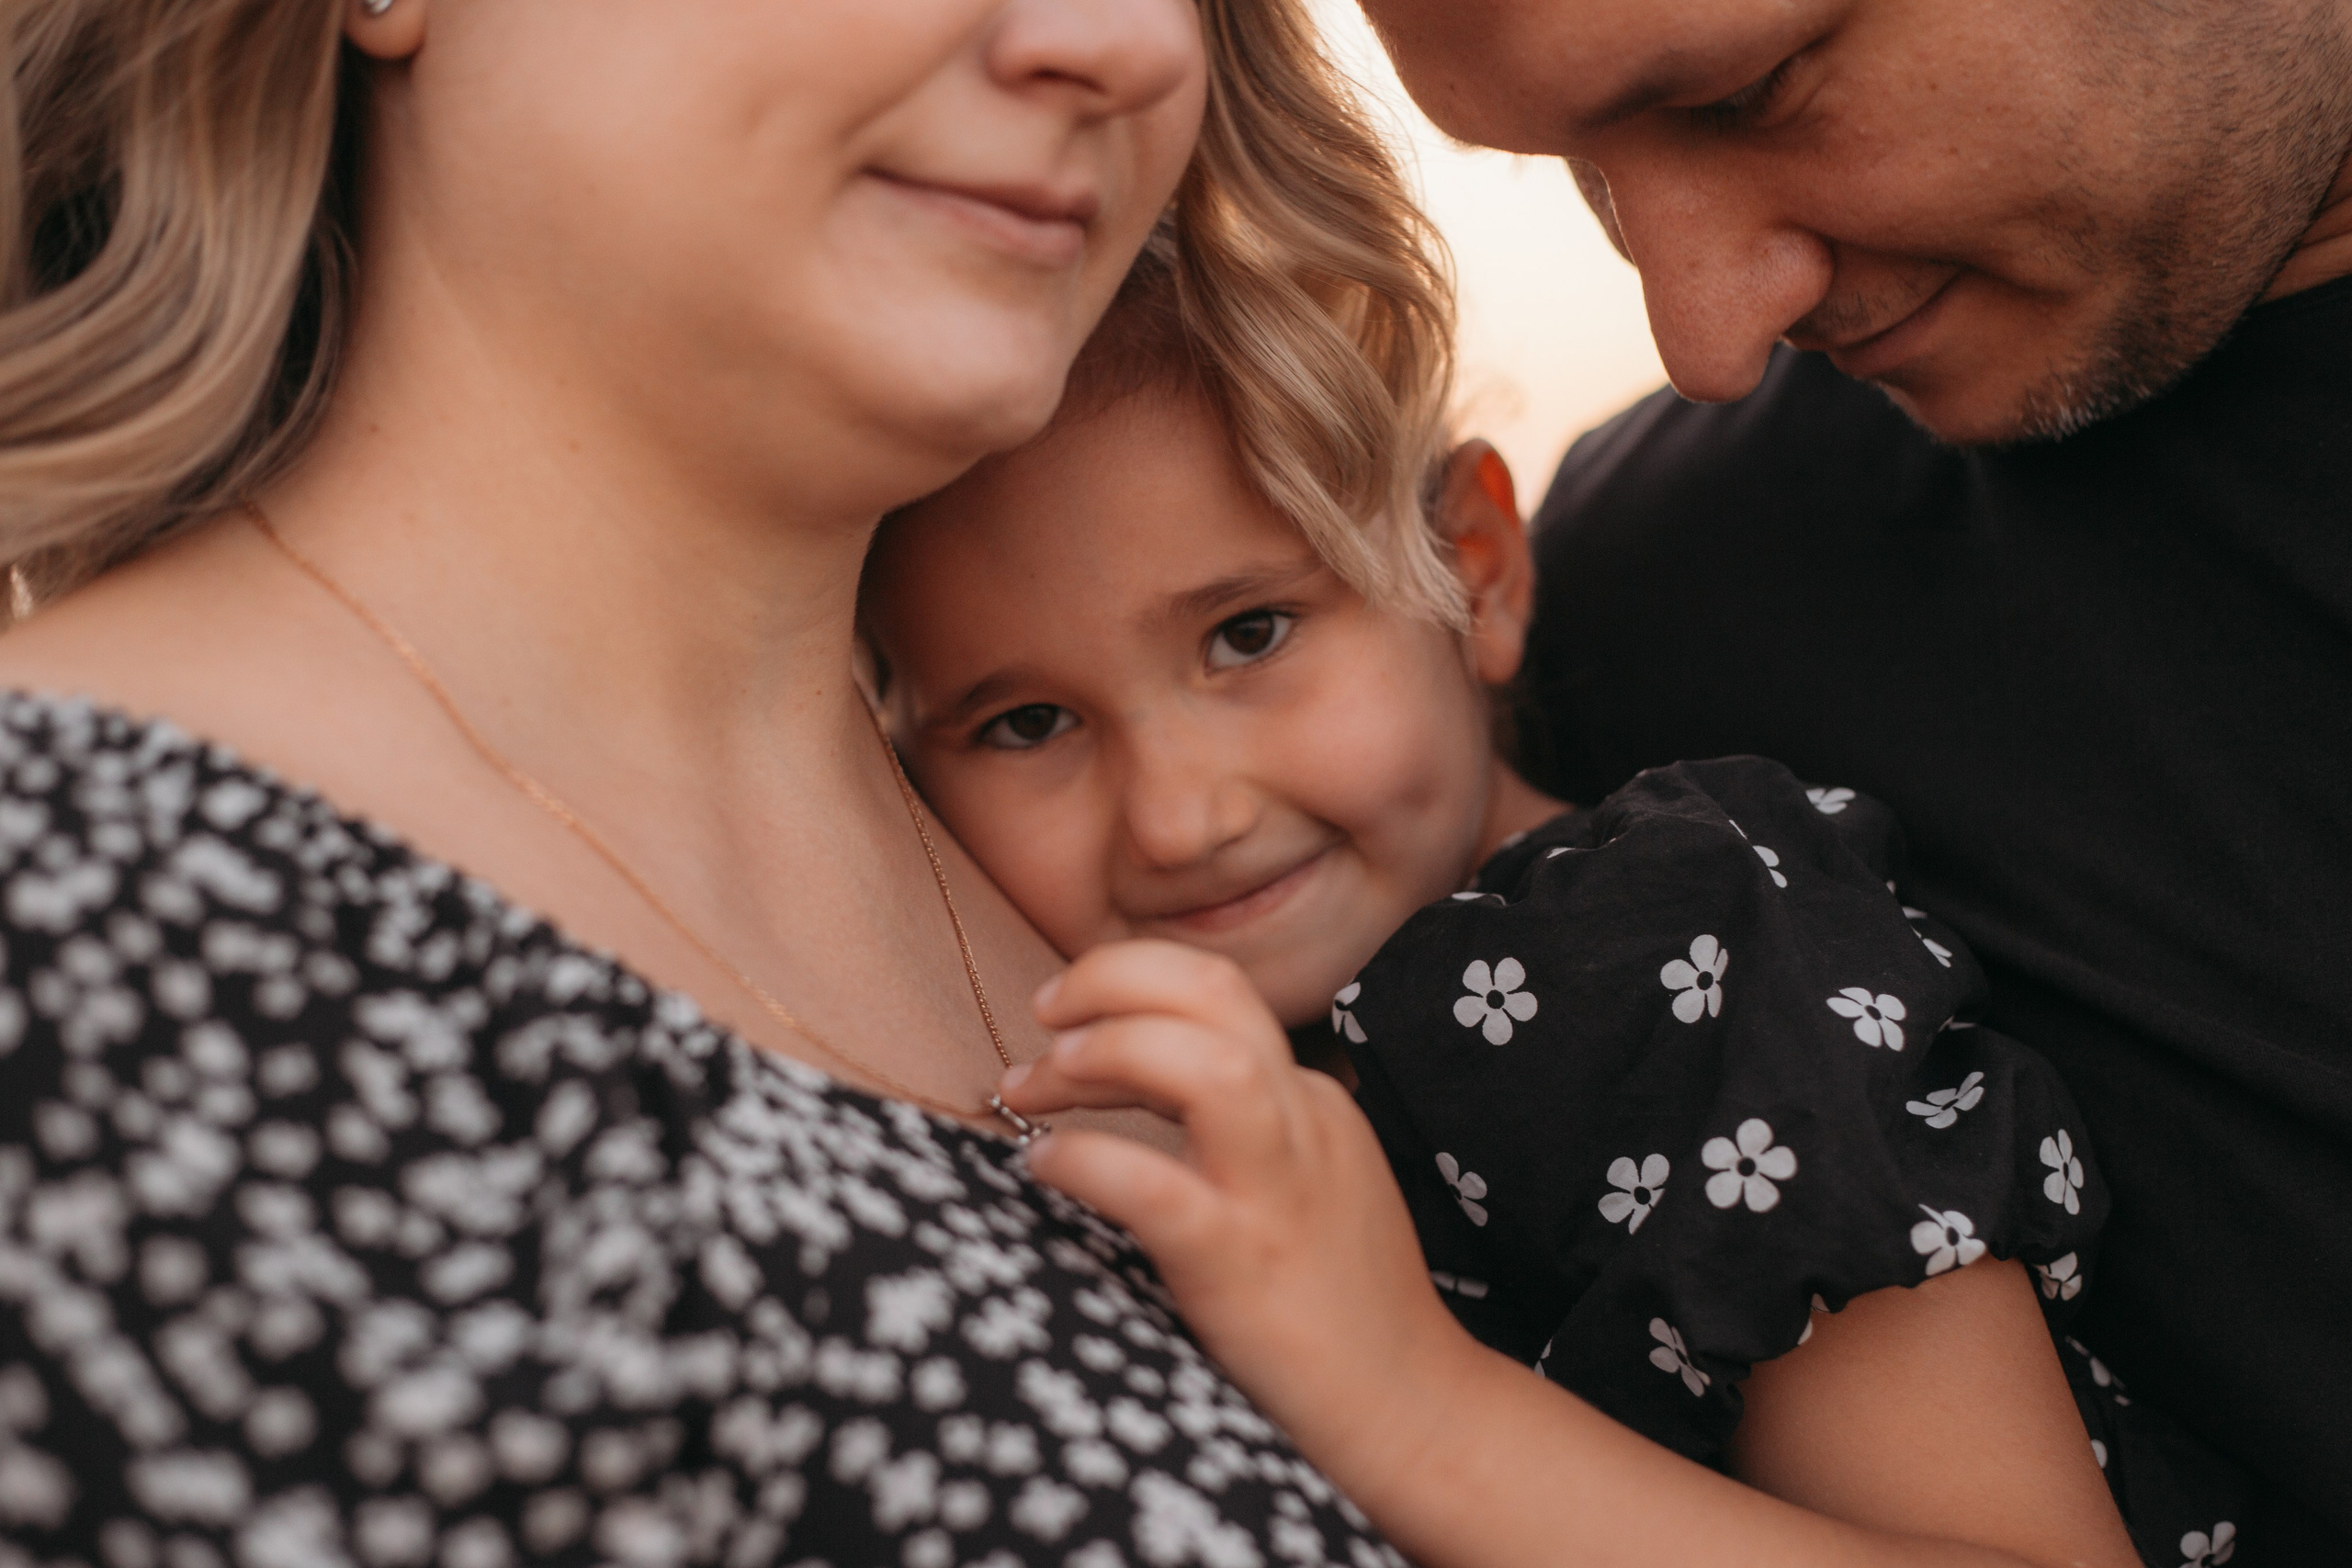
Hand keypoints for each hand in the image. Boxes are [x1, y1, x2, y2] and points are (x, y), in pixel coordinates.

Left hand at [998, 939, 1481, 1499]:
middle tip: (1043, 1016)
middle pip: (1213, 991)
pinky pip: (1154, 1186)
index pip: (1214, 994)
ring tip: (1037, 1080)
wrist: (1409, 1406)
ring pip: (1206, 1063)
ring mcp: (1277, 1189)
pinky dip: (1087, 1160)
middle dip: (1111, 978)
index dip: (1126, 984)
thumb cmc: (1338, 1303)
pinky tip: (1045, 1166)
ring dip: (1109, 1049)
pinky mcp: (1243, 1260)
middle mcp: (1300, 1122)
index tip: (1063, 1019)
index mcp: (1308, 1099)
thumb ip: (1234, 1123)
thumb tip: (1122, 1080)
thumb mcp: (1300, 1179)